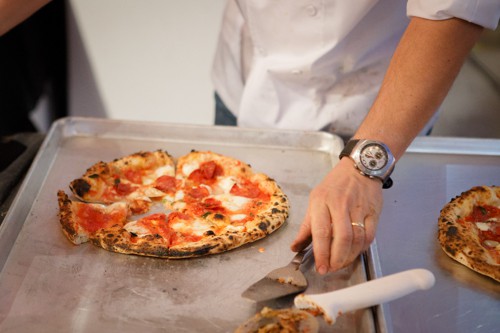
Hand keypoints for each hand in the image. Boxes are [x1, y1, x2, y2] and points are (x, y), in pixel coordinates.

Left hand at [290, 157, 382, 273]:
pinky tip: (354, 252)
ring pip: (357, 239)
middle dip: (337, 259)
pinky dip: (362, 248)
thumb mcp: (315, 200)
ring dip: (349, 256)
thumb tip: (295, 247)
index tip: (321, 267)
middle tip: (331, 268)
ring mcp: (358, 207)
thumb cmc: (334, 186)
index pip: (321, 231)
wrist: (359, 168)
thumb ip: (306, 226)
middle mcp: (340, 204)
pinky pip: (369, 236)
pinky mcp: (373, 212)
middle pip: (342, 238)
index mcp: (321, 201)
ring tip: (341, 263)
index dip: (321, 253)